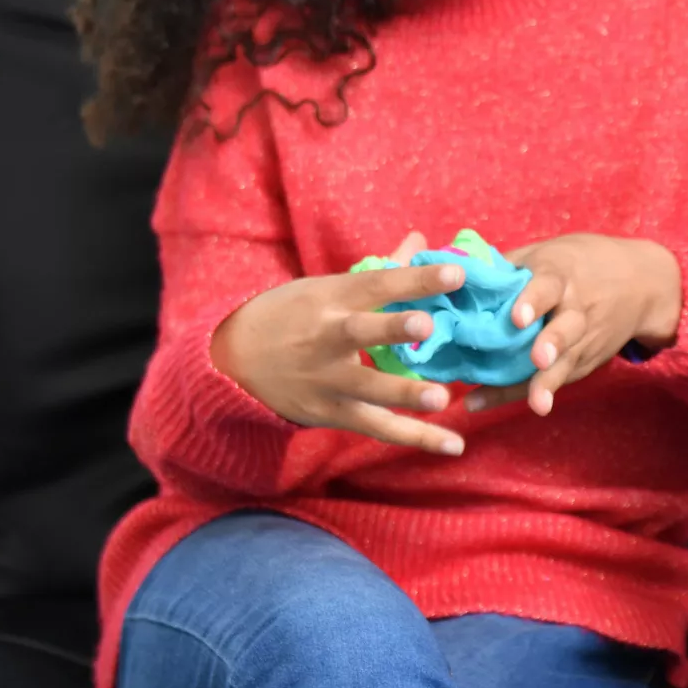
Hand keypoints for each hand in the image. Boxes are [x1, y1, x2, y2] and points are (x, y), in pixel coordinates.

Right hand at [211, 230, 469, 454]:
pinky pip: (376, 427)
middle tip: (427, 325)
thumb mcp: (325, 287)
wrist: (231, 359)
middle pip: (362, 331)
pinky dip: (415, 437)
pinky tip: (454, 445)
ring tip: (442, 399)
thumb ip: (380, 271)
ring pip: (368, 388)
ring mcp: (327, 379)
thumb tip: (422, 242)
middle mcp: (327, 337)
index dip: (415, 279)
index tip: (456, 273)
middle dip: (394, 328)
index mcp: (331, 298)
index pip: (377, 284)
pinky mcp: (329, 413)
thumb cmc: (290, 314)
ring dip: (404, 394)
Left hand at [463, 234, 681, 415]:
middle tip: (538, 359)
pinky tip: (522, 407)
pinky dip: (539, 392)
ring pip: (567, 361)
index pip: (548, 287)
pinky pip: (559, 378)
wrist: (643, 282)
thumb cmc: (583, 262)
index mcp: (561, 275)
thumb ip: (510, 265)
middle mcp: (575, 308)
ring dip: (551, 381)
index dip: (533, 301)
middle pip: (565, 328)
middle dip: (552, 344)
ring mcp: (584, 338)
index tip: (517, 317)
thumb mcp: (550, 252)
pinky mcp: (586, 360)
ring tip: (538, 402)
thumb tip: (458, 274)